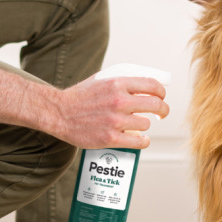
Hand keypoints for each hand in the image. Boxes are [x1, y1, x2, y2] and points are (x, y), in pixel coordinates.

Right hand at [47, 75, 168, 148]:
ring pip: (146, 124)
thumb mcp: (102, 80)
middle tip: (161, 114)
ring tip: (138, 126)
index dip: (161, 92)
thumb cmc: (80, 97)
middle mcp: (119, 100)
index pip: (152, 85)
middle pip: (155, 105)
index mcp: (118, 83)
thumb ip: (122, 82)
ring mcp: (115, 120)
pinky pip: (139, 141)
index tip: (161, 97)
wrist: (59, 113)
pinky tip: (140, 139)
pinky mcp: (110, 138)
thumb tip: (143, 86)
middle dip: (162, 110)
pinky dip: (143, 141)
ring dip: (145, 126)